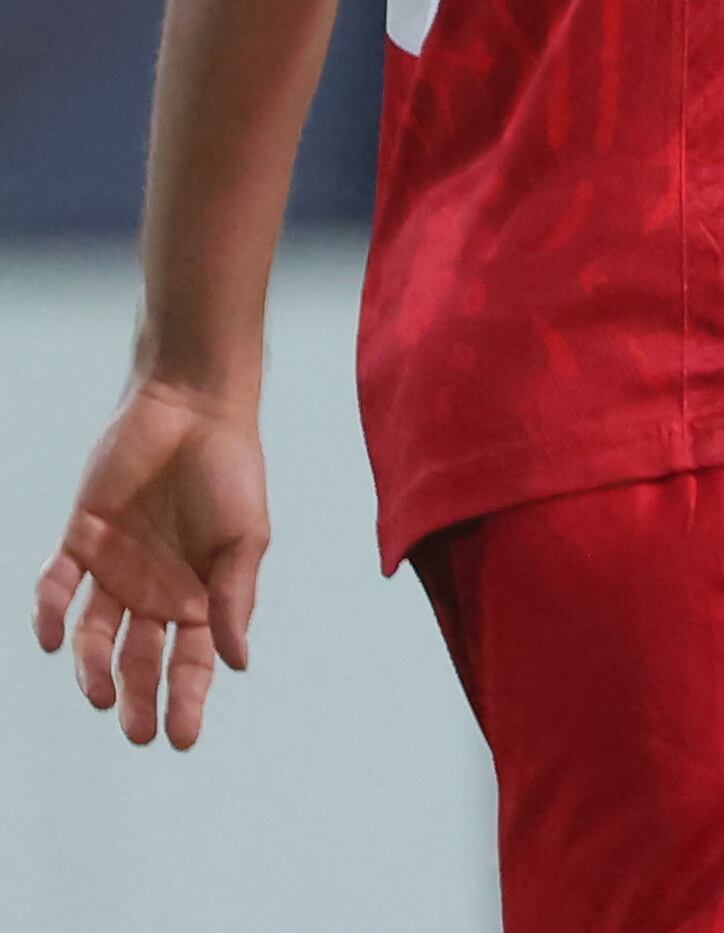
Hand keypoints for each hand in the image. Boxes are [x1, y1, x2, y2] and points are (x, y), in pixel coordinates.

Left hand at [34, 380, 267, 749]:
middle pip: (139, 659)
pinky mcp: (81, 541)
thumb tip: (237, 663)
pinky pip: (57, 587)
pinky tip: (53, 640)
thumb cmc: (232, 471)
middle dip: (136, 699)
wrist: (193, 409)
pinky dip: (50, 614)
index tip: (182, 739)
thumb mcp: (247, 539)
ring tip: (97, 695)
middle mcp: (153, 591)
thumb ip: (234, 599)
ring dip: (93, 668)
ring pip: (94, 635)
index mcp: (199, 595)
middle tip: (136, 732)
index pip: (191, 662)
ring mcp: (114, 569)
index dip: (188, 701)